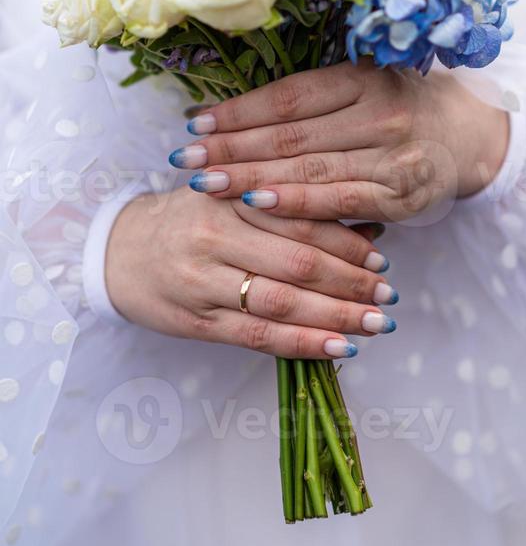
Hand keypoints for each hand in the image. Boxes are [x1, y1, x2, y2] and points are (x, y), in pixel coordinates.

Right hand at [105, 186, 396, 359]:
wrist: (118, 252)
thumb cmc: (187, 221)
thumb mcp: (232, 199)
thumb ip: (290, 211)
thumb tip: (368, 228)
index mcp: (228, 197)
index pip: (298, 220)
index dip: (345, 241)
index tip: (380, 258)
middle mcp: (216, 237)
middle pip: (297, 263)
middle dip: (349, 283)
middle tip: (387, 295)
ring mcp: (203, 283)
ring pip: (282, 302)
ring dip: (335, 317)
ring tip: (374, 325)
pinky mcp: (196, 322)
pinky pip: (257, 337)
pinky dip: (302, 344)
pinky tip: (337, 349)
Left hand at [170, 61, 508, 221]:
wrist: (466, 134)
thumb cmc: (397, 107)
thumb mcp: (360, 86)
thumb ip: (309, 100)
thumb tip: (229, 114)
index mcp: (363, 78)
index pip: (289, 97)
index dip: (239, 111)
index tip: (195, 124)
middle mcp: (380, 113)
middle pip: (292, 135)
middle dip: (232, 149)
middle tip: (184, 159)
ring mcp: (393, 156)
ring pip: (309, 170)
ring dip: (251, 178)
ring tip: (205, 183)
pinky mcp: (401, 195)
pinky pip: (339, 202)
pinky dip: (296, 205)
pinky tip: (256, 205)